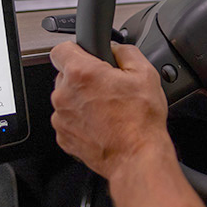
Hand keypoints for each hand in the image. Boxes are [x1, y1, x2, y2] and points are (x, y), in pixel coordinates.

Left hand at [50, 41, 172, 179]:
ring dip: (82, 99)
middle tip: (107, 86)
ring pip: (66, 98)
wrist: (136, 157)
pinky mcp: (63, 136)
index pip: (60, 49)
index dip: (76, 50)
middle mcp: (64, 94)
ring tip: (108, 109)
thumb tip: (116, 49)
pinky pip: (68, 120)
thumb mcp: (145, 73)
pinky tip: (102, 124)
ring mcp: (61, 118)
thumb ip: (125, 51)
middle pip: (65, 75)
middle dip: (84, 77)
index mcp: (81, 73)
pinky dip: (81, 120)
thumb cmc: (140, 121)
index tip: (87, 57)